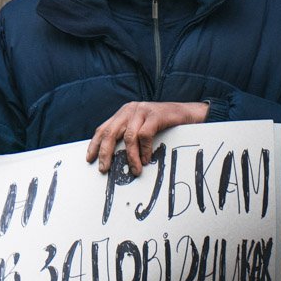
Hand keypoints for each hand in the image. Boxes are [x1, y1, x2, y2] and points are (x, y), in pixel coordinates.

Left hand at [86, 101, 207, 175]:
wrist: (190, 113)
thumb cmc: (165, 124)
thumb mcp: (142, 127)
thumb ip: (129, 136)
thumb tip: (114, 158)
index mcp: (123, 113)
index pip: (103, 129)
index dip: (95, 145)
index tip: (89, 159)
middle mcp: (130, 110)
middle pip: (110, 133)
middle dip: (105, 153)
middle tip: (104, 169)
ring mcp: (142, 111)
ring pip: (128, 137)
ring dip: (130, 157)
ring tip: (134, 170)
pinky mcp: (156, 115)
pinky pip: (145, 135)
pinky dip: (144, 150)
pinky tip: (146, 160)